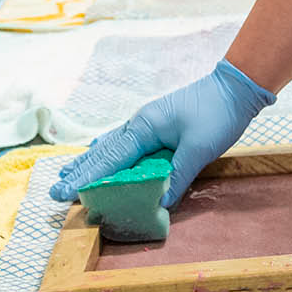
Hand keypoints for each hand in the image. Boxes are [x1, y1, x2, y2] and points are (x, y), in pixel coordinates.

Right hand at [47, 59, 274, 205]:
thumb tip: (159, 204)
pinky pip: (126, 143)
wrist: (235, 87)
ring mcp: (148, 123)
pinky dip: (110, 152)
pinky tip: (101, 151)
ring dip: (92, 162)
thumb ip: (177, 175)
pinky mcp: (158, 125)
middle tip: (55, 190)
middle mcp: (140, 124)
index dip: (87, 178)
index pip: (111, 159)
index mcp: (145, 127)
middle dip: (81, 172)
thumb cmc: (218, 114)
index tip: (64, 192)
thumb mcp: (199, 149)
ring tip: (69, 173)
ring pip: (113, 146)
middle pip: (105, 152)